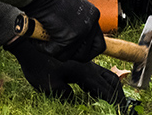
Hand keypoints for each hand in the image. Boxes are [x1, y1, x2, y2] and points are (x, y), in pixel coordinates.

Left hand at [6, 37, 127, 108]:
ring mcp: (84, 62)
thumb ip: (67, 95)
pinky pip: (97, 72)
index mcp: (83, 72)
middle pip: (111, 80)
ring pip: (106, 74)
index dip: (116, 102)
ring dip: (112, 88)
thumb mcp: (50, 86)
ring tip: (114, 101)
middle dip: (119, 95)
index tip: (122, 112)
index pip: (105, 90)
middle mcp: (88, 65)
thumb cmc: (37, 65)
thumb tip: (76, 100)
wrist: (29, 44)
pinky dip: (103, 82)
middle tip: (122, 109)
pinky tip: (96, 91)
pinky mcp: (79, 61)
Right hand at [21, 0, 104, 61]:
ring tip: (45, 39)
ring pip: (68, 56)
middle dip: (70, 54)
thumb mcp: (71, 9)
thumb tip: (75, 42)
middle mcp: (90, 23)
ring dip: (54, 50)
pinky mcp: (68, 37)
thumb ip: (76, 24)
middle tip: (58, 46)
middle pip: (85, 54)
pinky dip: (43, 47)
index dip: (86, 50)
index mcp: (93, 15)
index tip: (76, 50)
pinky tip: (39, 37)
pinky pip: (55, 52)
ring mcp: (81, 31)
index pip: (99, 44)